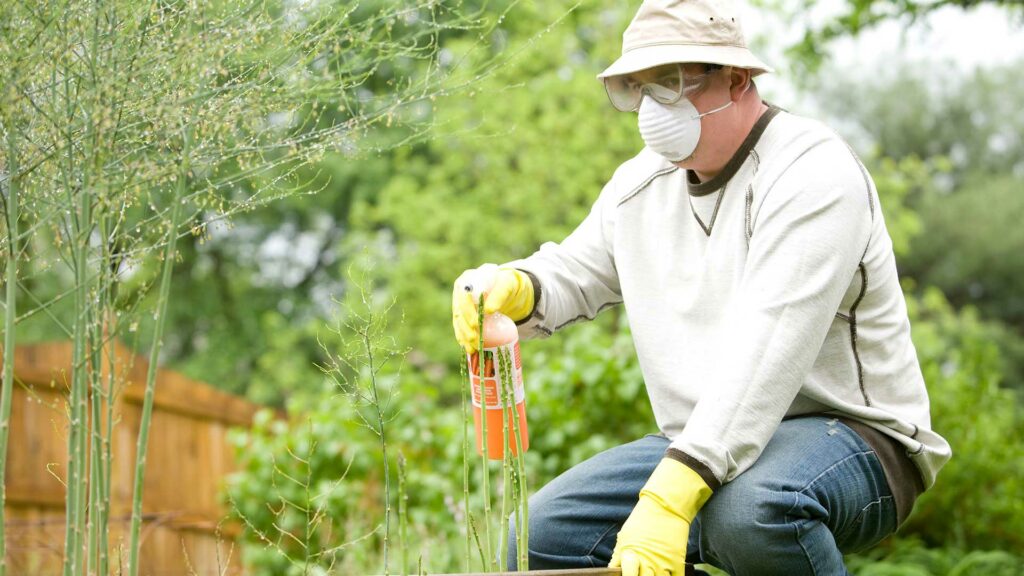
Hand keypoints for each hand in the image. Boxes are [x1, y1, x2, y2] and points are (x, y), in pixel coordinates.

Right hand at [452, 264, 534, 352]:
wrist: (508, 289)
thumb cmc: (508, 284)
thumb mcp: (508, 285)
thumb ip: (499, 294)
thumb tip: (488, 310)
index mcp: (468, 280)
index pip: (463, 296)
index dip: (467, 311)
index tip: (476, 324)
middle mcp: (461, 292)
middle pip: (459, 311)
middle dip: (465, 328)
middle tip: (475, 339)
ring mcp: (461, 304)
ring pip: (458, 322)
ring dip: (464, 336)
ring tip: (472, 349)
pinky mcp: (464, 316)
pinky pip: (461, 328)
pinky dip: (463, 339)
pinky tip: (467, 348)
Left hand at [610, 458, 712, 575]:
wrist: (666, 505)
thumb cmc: (643, 520)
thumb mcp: (625, 536)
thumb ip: (618, 556)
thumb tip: (612, 570)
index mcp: (630, 554)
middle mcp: (647, 561)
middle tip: (641, 574)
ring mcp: (663, 563)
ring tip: (652, 573)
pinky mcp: (677, 561)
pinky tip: (666, 574)